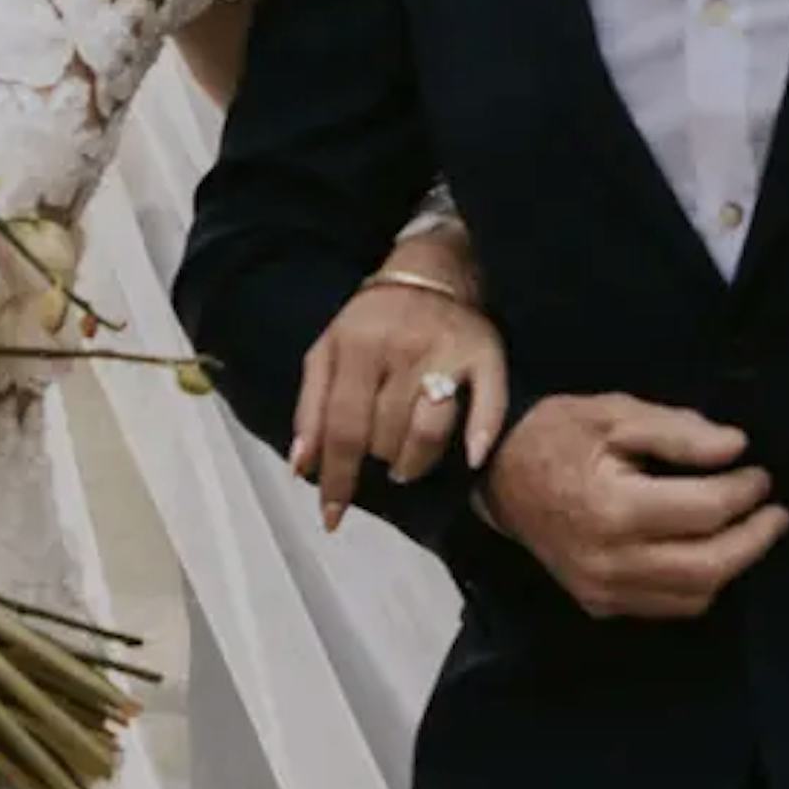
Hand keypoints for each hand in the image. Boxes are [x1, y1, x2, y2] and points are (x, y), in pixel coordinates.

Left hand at [288, 274, 511, 526]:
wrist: (431, 271)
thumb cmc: (370, 322)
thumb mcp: (326, 352)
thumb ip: (310, 408)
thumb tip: (301, 468)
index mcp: (355, 346)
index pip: (343, 427)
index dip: (337, 478)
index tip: (333, 517)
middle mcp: (401, 348)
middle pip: (385, 436)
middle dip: (377, 460)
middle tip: (379, 457)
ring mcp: (446, 352)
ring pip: (428, 432)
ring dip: (414, 462)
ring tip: (406, 464)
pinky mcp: (486, 354)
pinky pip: (488, 404)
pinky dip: (481, 436)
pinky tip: (471, 458)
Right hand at [478, 390, 787, 620]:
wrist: (497, 477)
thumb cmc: (556, 435)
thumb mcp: (615, 413)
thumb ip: (679, 431)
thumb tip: (737, 448)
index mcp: (613, 508)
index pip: (705, 511)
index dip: (745, 493)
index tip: (761, 475)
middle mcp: (610, 560)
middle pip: (709, 567)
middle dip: (754, 540)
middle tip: (776, 513)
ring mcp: (602, 590)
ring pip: (693, 596)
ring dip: (731, 566)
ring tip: (748, 531)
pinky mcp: (599, 604)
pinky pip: (667, 607)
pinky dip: (698, 585)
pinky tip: (708, 553)